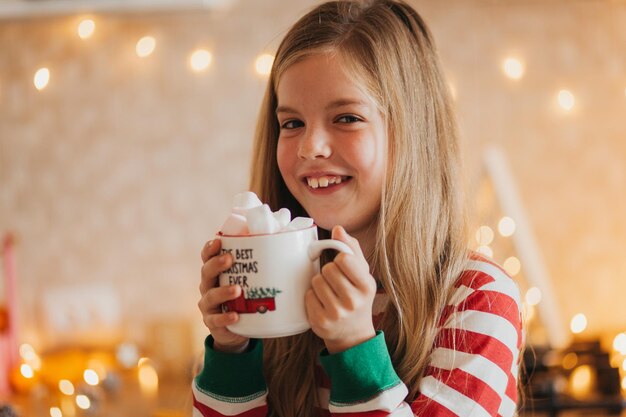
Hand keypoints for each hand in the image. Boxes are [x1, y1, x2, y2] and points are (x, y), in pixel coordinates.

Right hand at [198, 239, 249, 352]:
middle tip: (229, 259)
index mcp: (217, 273)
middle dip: (216, 264)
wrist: (237, 331)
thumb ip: (260, 267)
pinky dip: (225, 318)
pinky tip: (235, 316)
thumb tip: (293, 249)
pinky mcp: (212, 323)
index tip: (218, 241)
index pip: (208, 257)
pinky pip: (216, 320)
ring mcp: (209, 305)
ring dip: (223, 291)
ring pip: (210, 296)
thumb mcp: (250, 281)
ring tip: (237, 289)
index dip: (210, 249)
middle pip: (206, 272)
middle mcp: (209, 286)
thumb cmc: (245, 299)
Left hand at [305, 226, 376, 353]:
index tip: (343, 267)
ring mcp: (337, 314)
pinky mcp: (321, 323)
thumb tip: (338, 229)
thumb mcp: (362, 274)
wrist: (353, 334)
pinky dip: (312, 297)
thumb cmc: (357, 296)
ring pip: (316, 282)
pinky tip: (321, 304)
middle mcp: (354, 301)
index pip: (344, 259)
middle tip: (335, 283)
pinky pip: (308, 296)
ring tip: (328, 293)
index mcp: (367, 286)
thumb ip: (352, 249)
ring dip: (319, 284)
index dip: (340, 260)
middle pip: (328, 269)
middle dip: (329, 272)